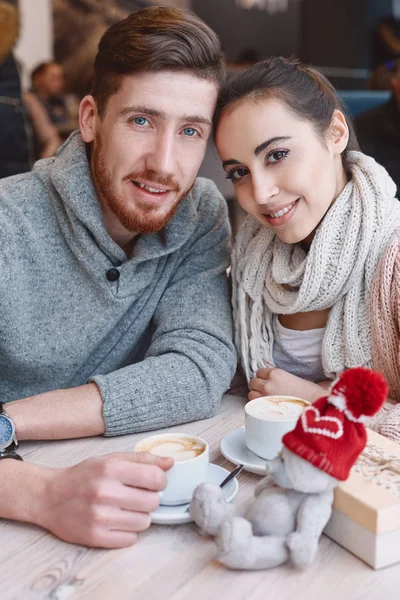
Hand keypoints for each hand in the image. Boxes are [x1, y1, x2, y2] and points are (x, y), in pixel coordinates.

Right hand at [33, 452, 172, 547]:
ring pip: (144, 522)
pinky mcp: (95, 537)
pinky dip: (127, 532)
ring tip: (124, 509)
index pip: (156, 478)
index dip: (159, 481)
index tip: (152, 482)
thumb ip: (142, 459)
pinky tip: (116, 521)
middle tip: (136, 496)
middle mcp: (106, 492)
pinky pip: (130, 539)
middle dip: (149, 499)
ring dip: (139, 516)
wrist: (49, 497)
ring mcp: (100, 517)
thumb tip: (170, 462)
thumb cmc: (83, 476)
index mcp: (111, 469)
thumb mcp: (110, 459)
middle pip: (153, 502)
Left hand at [248, 368, 325, 402]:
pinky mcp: (267, 408)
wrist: (316, 404)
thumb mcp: (294, 378)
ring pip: (251, 394)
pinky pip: (254, 406)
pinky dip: (258, 406)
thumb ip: (280, 379)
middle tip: (265, 391)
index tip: (266, 382)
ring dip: (256, 396)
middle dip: (258, 386)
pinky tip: (266, 407)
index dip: (263, 378)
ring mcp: (266, 396)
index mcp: (276, 374)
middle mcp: (269, 383)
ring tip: (265, 400)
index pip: (259, 372)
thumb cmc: (310, 392)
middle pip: (253, 382)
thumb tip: (274, 383)